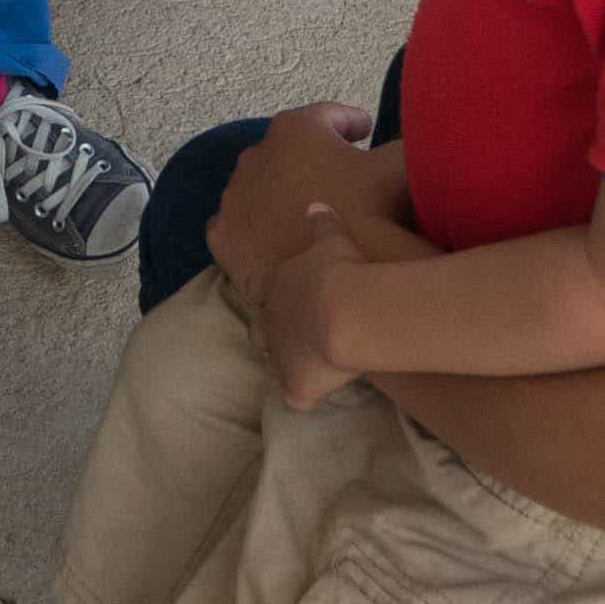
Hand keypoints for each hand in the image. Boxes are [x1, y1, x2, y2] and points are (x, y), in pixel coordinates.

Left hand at [214, 104, 406, 275]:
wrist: (325, 283)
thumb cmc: (364, 216)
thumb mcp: (399, 170)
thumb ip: (407, 144)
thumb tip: (419, 137)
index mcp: (296, 128)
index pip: (329, 115)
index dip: (352, 122)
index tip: (366, 130)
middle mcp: (256, 154)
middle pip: (292, 149)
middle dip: (317, 156)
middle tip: (343, 172)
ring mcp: (234, 196)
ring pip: (264, 184)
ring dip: (286, 189)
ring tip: (312, 207)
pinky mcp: (223, 235)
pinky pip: (243, 221)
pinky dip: (259, 223)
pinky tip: (280, 235)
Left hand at [221, 213, 364, 411]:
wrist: (345, 311)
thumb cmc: (339, 269)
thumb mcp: (333, 237)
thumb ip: (322, 222)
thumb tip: (316, 204)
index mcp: (275, 284)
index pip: (259, 288)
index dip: (266, 291)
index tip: (274, 294)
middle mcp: (270, 321)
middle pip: (259, 330)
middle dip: (272, 331)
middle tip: (293, 331)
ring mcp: (280, 355)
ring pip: (273, 363)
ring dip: (287, 362)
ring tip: (307, 364)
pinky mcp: (297, 384)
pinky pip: (294, 399)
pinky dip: (303, 398)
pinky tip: (314, 398)